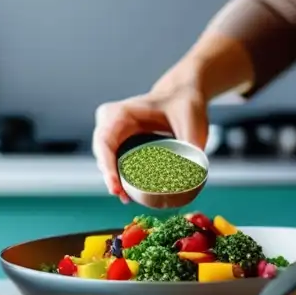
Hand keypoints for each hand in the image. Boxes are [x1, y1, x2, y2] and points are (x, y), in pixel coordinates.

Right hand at [92, 83, 208, 202]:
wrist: (183, 95)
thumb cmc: (185, 105)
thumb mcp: (192, 123)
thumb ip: (192, 147)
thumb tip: (192, 176)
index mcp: (122, 113)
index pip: (105, 142)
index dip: (107, 166)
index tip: (116, 187)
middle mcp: (112, 121)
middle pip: (103, 154)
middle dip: (110, 177)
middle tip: (124, 198)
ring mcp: (114, 132)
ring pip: (107, 160)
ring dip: (114, 179)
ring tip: (127, 199)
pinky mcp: (122, 143)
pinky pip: (116, 161)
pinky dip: (120, 176)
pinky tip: (129, 193)